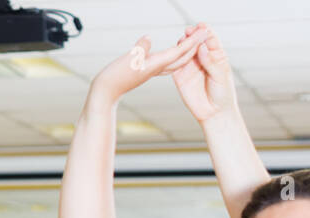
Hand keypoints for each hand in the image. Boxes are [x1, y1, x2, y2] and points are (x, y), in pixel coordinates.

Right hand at [88, 27, 207, 105]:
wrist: (104, 95)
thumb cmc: (113, 78)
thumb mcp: (127, 60)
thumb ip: (140, 48)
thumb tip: (148, 38)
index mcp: (156, 65)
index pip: (180, 51)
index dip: (193, 40)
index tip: (206, 30)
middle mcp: (156, 69)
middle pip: (182, 57)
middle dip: (195, 45)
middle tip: (205, 33)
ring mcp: (150, 72)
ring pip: (175, 61)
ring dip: (186, 52)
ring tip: (194, 42)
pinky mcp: (144, 73)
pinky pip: (165, 64)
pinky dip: (173, 57)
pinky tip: (172, 53)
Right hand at [171, 23, 235, 123]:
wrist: (213, 113)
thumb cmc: (223, 94)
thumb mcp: (220, 75)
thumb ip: (211, 61)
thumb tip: (201, 47)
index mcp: (216, 56)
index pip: (210, 40)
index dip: (205, 32)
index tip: (200, 27)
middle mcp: (202, 60)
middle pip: (195, 44)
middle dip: (192, 36)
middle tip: (187, 32)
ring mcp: (190, 68)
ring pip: (184, 53)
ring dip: (182, 45)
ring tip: (180, 40)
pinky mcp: (180, 77)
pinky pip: (174, 65)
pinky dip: (173, 58)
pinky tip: (172, 53)